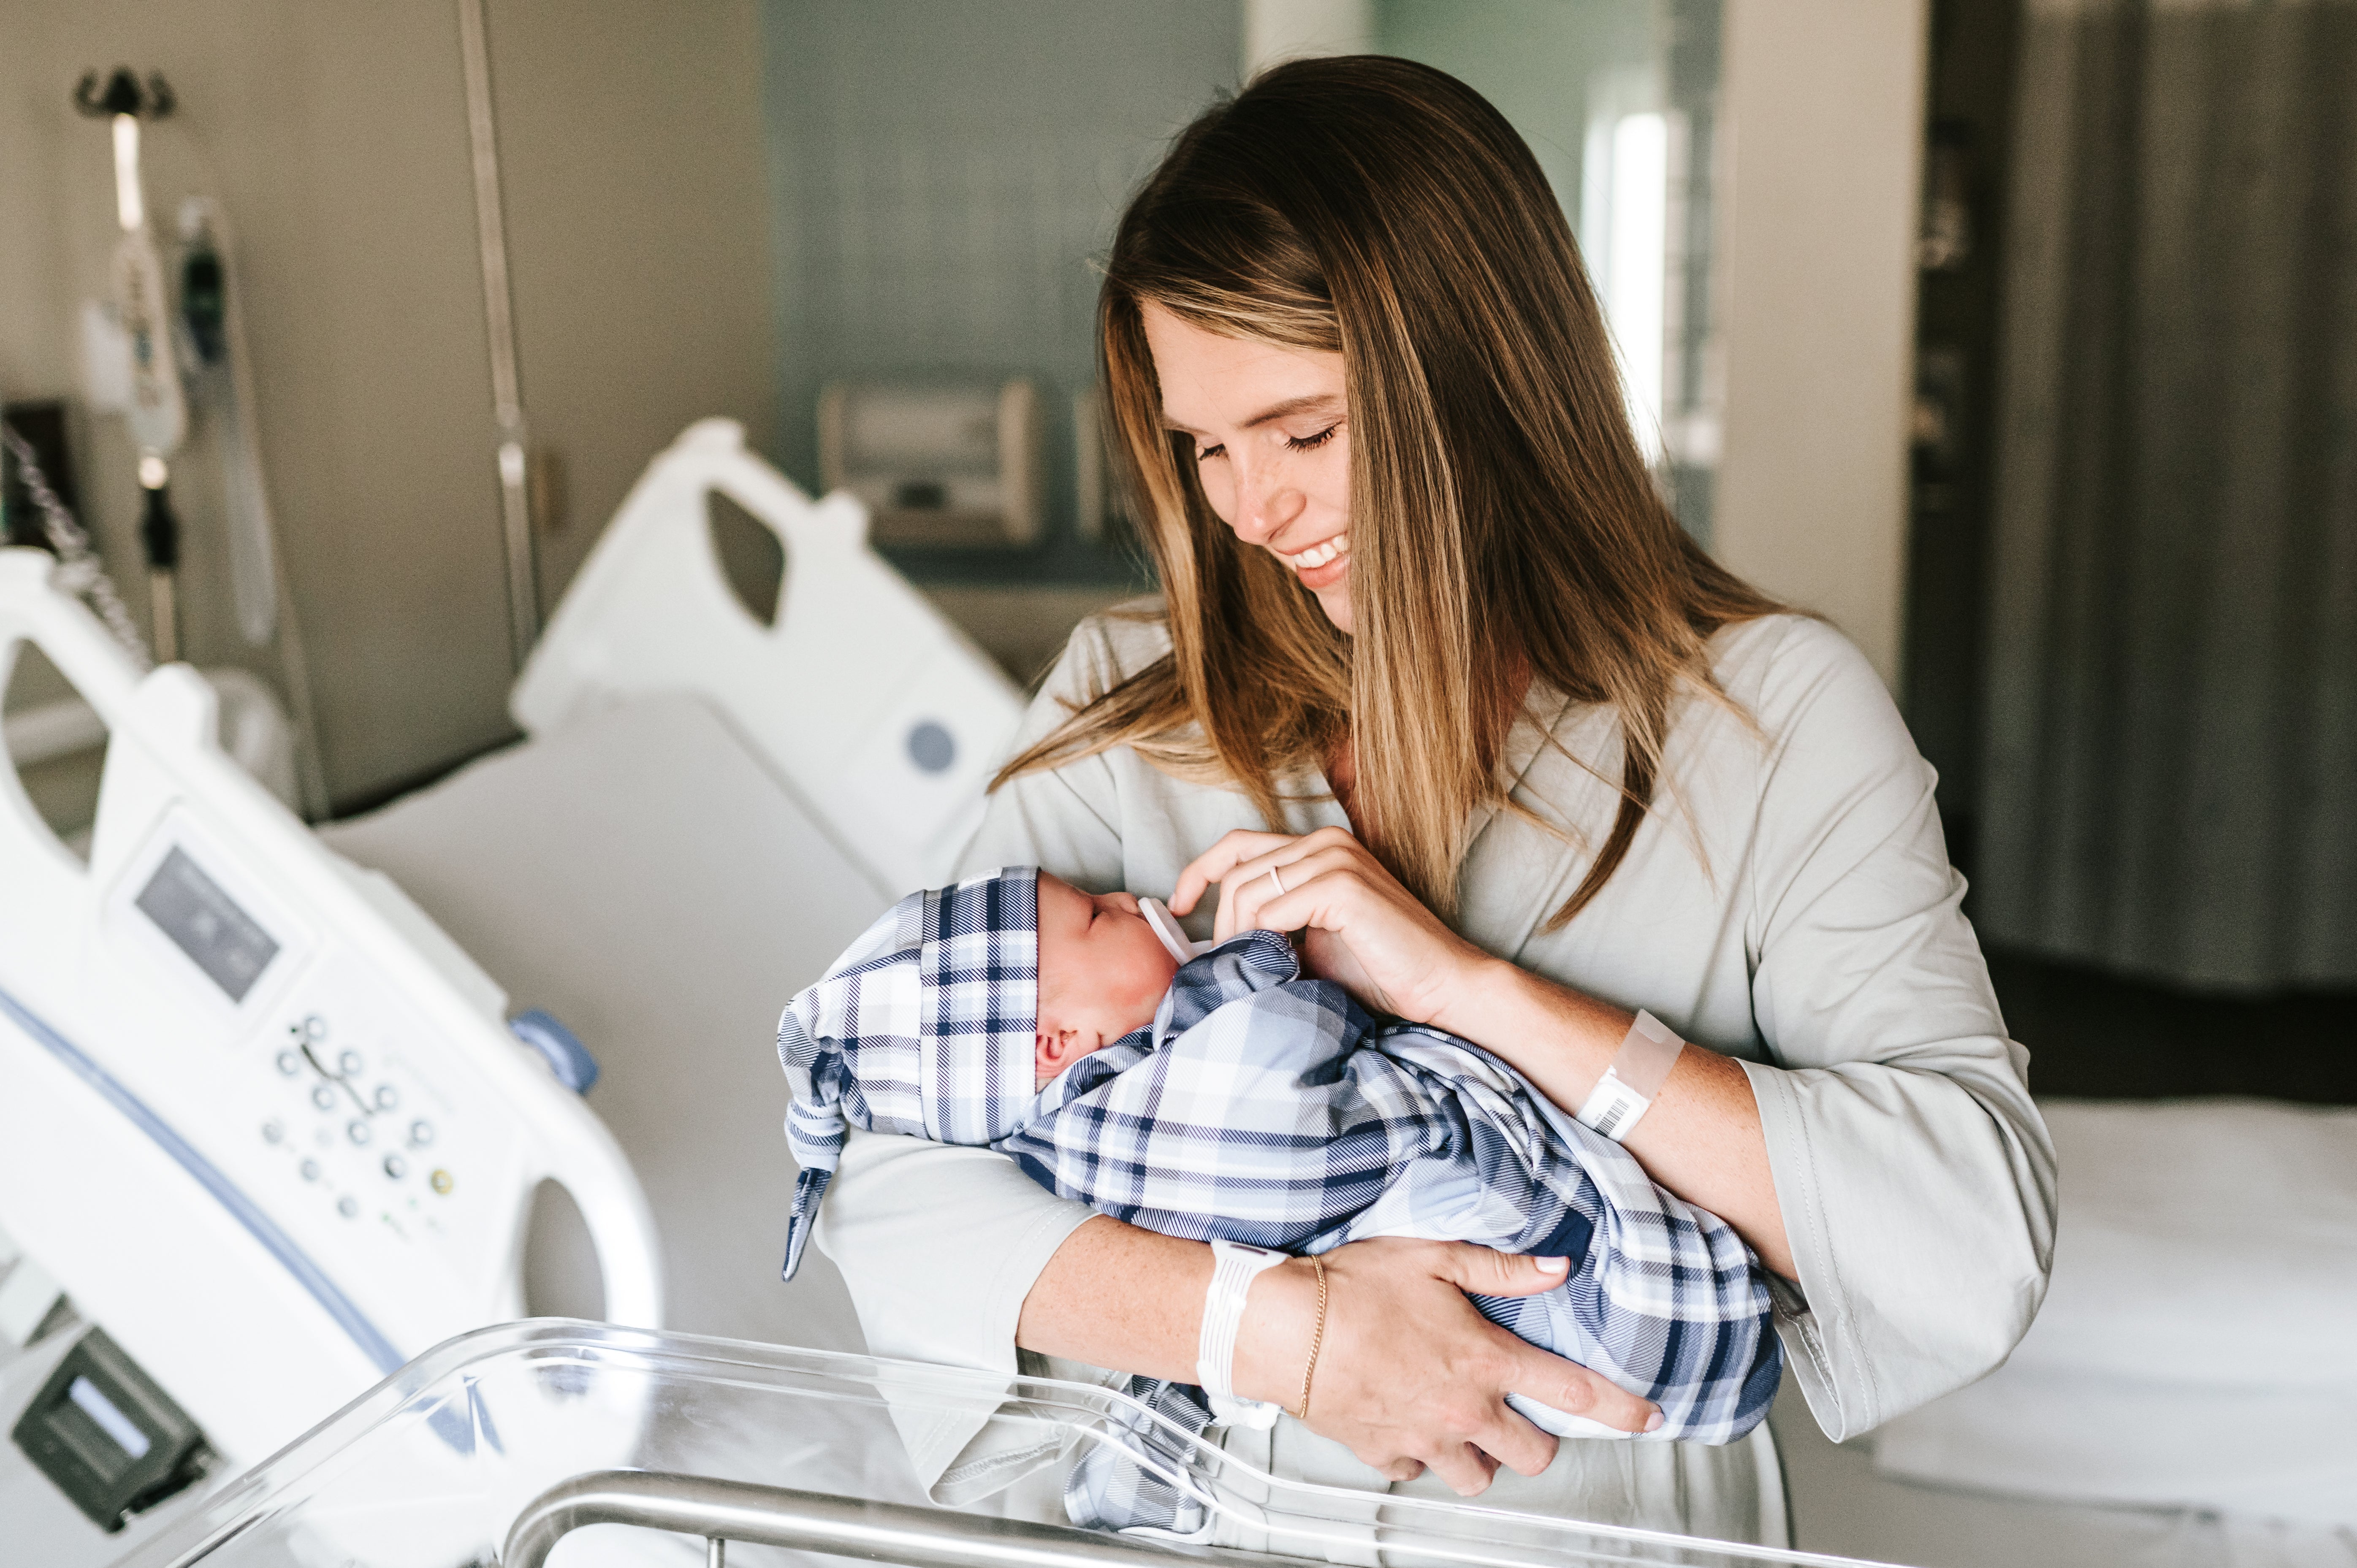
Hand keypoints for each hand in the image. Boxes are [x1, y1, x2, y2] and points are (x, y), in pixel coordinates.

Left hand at [1169, 827, 1490, 1027]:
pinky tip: (1278, 967)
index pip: (1238, 844)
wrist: (1439, 986)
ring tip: (1254, 970)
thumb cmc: (1379, 970)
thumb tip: (1214, 938)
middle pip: (1236, 871)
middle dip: (1219, 921)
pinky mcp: (1343, 885)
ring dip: (1238, 936)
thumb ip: (1271, 923)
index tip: (1178, 904)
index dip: (1199, 871)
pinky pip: (1273, 910)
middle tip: (1224, 963)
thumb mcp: (1310, 939)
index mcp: (1320, 846)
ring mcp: (1336, 858)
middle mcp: (1327, 841)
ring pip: (1248, 891)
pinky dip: (1262, 941)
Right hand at [1234, 1237, 1660, 1494]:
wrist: (1286, 1326)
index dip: (1621, 1409)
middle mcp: (1462, 1409)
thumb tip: (1556, 1266)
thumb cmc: (1354, 1286)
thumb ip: (1502, 1269)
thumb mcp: (1436, 1258)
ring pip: (1479, 1476)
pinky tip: (1411, 1422)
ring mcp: (1425, 1438)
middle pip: (1533, 1454)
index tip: (1649, 1418)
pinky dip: (1423, 1454)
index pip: (1573, 1392)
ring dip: (1480, 1455)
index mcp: (1483, 1360)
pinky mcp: (1386, 1452)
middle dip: (1538, 1442)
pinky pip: (1420, 1469)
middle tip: (1521, 1416)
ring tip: (1464, 1424)